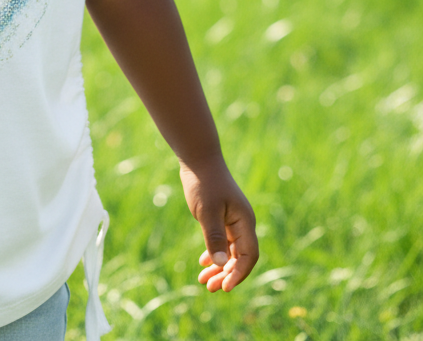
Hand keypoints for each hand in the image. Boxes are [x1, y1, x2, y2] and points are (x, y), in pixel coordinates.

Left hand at [179, 158, 257, 291]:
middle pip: (240, 258)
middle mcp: (242, 224)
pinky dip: (214, 254)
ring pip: (230, 252)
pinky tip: (204, 263)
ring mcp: (232, 220)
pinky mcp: (221, 217)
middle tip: (210, 289)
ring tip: (204, 282)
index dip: (239, 274)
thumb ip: (215, 237)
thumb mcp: (207, 211)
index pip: (249, 257)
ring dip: (219, 267)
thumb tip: (222, 264)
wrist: (198, 159)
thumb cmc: (203, 183)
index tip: (225, 288)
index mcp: (245, 222)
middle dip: (227, 275)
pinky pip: (222, 242)